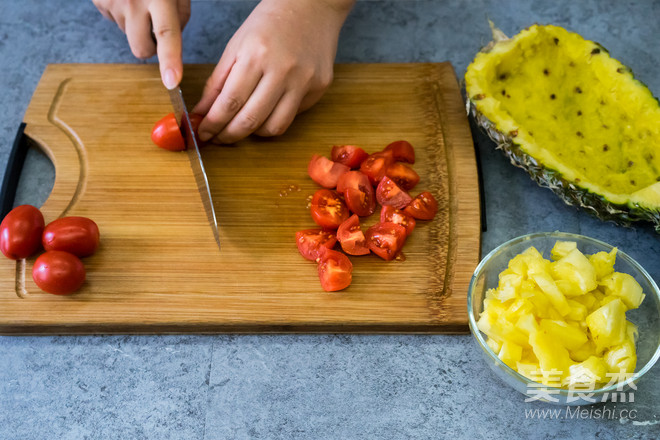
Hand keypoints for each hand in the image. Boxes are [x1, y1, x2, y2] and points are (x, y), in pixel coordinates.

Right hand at [92, 0, 190, 88]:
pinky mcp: (98, 2)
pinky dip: (123, 14)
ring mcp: (112, 3)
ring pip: (129, 35)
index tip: (172, 81)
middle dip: (151, 48)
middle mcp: (133, 1)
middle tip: (156, 27)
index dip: (170, 60)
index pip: (167, 34)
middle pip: (141, 49)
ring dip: (137, 25)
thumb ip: (180, 15)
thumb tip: (170, 42)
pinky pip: (115, 21)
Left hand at [193, 0, 355, 143]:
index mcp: (256, 56)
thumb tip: (203, 112)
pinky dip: (275, 119)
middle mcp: (282, 71)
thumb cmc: (270, 24)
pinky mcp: (319, 88)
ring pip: (274, 127)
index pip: (229, 102)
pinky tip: (267, 109)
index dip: (212, 124)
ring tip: (242, 126)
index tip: (203, 133)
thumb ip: (218, 82)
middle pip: (251, 120)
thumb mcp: (236, 46)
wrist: (311, 7)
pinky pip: (292, 116)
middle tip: (218, 138)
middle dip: (229, 135)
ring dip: (253, 133)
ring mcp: (304, 81)